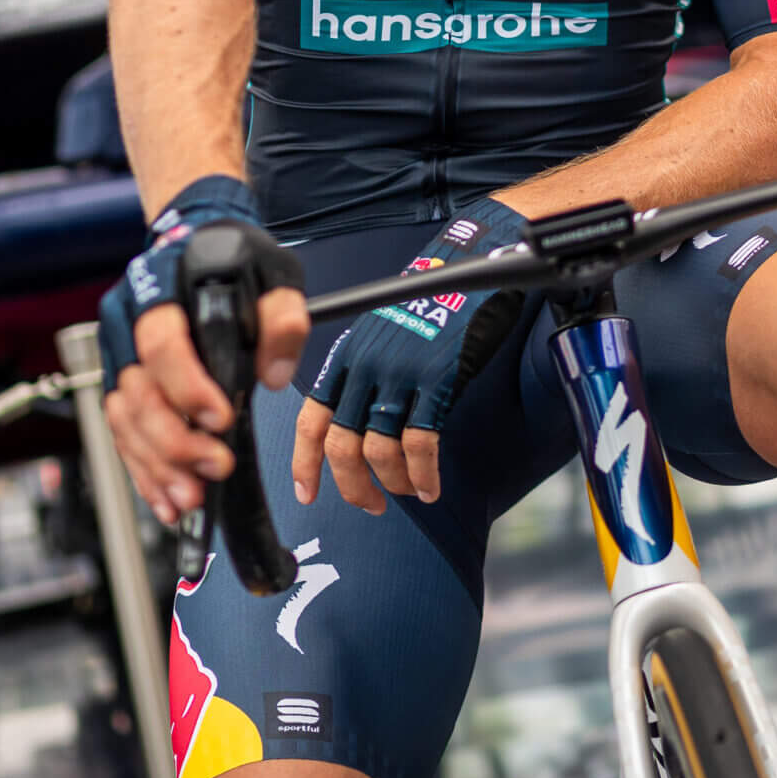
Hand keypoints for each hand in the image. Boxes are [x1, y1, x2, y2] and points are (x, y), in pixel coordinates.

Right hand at [98, 177, 306, 523]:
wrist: (194, 239)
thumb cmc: (236, 258)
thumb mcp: (274, 272)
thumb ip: (283, 318)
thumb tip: (276, 374)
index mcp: (160, 290)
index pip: (161, 342)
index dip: (186, 385)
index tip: (220, 419)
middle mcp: (126, 323)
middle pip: (138, 391)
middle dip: (174, 440)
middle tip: (214, 468)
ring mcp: (117, 354)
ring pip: (125, 419)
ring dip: (155, 465)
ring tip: (191, 499)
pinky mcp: (121, 382)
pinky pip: (122, 433)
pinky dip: (143, 470)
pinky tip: (168, 498)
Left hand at [293, 199, 530, 513]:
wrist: (472, 273)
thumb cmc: (431, 308)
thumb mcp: (383, 338)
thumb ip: (366, 379)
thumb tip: (361, 434)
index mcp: (347, 357)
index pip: (311, 418)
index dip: (305, 462)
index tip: (307, 494)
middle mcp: (365, 366)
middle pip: (342, 444)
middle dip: (353, 487)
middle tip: (371, 504)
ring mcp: (399, 373)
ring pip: (380, 450)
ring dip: (395, 483)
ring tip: (410, 491)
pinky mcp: (434, 380)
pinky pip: (420, 443)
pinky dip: (424, 474)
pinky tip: (431, 486)